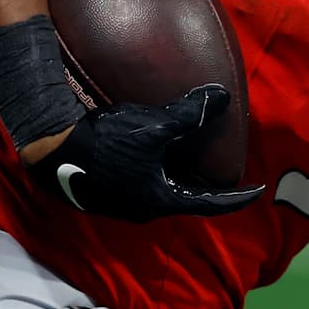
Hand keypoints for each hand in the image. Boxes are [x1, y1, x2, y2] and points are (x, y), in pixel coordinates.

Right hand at [27, 84, 264, 221]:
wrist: (52, 149)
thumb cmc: (106, 142)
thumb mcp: (154, 125)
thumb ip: (190, 115)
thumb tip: (222, 98)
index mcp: (163, 200)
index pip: (212, 204)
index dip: (237, 198)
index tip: (256, 191)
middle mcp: (146, 210)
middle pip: (187, 199)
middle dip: (207, 186)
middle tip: (224, 170)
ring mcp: (124, 207)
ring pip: (163, 193)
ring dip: (180, 179)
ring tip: (193, 160)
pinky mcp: (108, 196)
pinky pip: (144, 187)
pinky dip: (159, 174)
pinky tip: (156, 156)